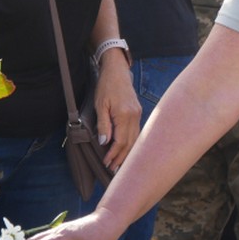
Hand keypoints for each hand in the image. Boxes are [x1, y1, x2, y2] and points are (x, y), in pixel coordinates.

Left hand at [93, 54, 140, 170]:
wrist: (117, 70)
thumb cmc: (106, 85)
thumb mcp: (100, 104)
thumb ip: (103, 124)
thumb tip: (105, 142)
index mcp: (124, 115)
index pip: (120, 141)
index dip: (113, 154)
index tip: (106, 163)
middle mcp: (134, 116)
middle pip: (130, 143)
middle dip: (121, 157)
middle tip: (112, 169)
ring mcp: (138, 114)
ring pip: (135, 139)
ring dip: (127, 153)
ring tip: (120, 164)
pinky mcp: (138, 112)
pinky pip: (136, 131)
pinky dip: (131, 143)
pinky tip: (127, 149)